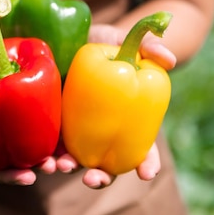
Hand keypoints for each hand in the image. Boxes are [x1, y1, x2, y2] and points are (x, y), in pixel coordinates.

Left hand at [50, 24, 172, 188]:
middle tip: (92, 178)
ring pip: (76, 161)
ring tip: (62, 166)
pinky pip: (49, 148)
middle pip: (105, 165)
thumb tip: (169, 60)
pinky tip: (43, 160)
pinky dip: (47, 159)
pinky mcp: (52, 125)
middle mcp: (102, 131)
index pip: (141, 149)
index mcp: (125, 120)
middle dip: (100, 178)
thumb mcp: (123, 41)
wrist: (65, 36)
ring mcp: (76, 131)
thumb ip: (147, 46)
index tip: (147, 174)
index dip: (147, 163)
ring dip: (70, 170)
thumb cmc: (102, 42)